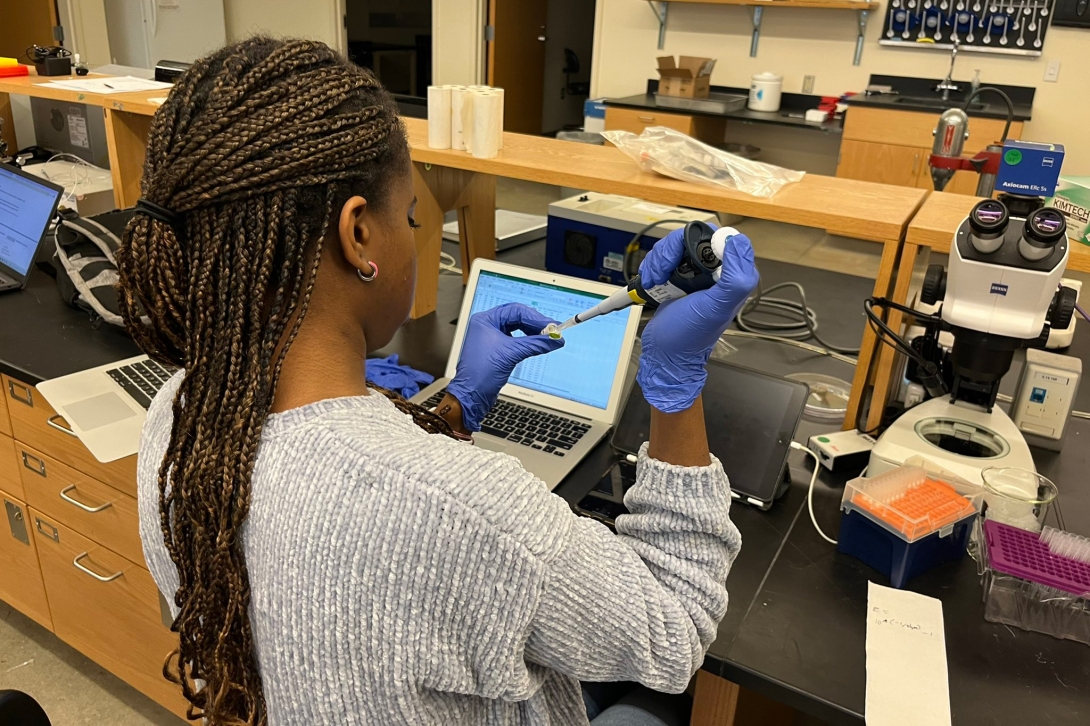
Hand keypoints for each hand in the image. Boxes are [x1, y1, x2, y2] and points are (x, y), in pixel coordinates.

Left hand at [446, 303, 564, 431]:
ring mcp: (492, 337)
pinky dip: (527, 340)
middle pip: (517, 317)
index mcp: (485, 320)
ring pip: (517, 327)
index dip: (536, 318)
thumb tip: (554, 339)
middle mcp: (487, 326)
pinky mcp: (497, 348)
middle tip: (552, 330)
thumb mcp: (512, 354)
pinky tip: (536, 343)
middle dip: (535, 323)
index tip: (551, 325)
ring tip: (546, 337)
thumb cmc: (480, 374)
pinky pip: (516, 338)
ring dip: (532, 332)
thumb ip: (535, 344)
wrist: (472, 395)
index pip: (515, 311)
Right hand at [637, 226, 758, 412]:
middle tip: (662, 272)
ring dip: (658, 260)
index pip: (723, 237)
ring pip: (676, 245)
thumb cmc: (690, 336)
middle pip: (693, 237)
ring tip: (654, 281)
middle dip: (671, 251)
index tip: (684, 259)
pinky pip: (665, 256)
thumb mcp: (716, 308)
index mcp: (734, 276)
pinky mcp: (679, 275)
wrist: (664, 352)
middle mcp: (717, 271)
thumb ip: (735, 278)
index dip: (699, 241)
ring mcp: (696, 272)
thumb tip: (737, 242)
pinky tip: (651, 282)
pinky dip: (653, 266)